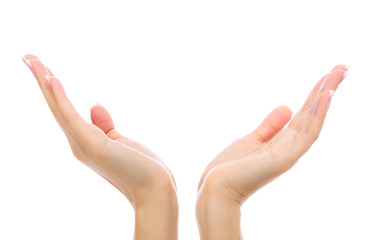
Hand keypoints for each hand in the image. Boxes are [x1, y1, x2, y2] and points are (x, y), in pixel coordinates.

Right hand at [23, 55, 177, 239]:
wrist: (155, 189)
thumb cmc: (140, 167)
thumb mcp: (120, 140)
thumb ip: (105, 124)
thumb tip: (94, 105)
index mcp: (85, 142)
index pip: (64, 111)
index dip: (53, 90)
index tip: (44, 69)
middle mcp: (79, 144)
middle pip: (56, 107)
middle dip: (42, 80)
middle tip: (28, 56)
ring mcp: (83, 145)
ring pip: (59, 108)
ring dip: (45, 82)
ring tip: (32, 60)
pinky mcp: (92, 145)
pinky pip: (71, 117)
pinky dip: (60, 98)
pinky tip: (51, 79)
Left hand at [196, 65, 347, 239]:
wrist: (215, 189)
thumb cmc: (230, 168)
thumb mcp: (251, 140)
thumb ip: (270, 126)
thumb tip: (287, 107)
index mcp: (281, 141)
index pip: (303, 114)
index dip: (315, 94)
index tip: (328, 75)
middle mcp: (289, 146)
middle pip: (312, 114)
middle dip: (327, 90)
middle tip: (343, 67)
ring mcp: (289, 153)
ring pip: (314, 121)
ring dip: (326, 97)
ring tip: (339, 74)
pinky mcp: (284, 159)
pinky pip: (307, 134)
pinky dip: (318, 115)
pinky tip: (325, 96)